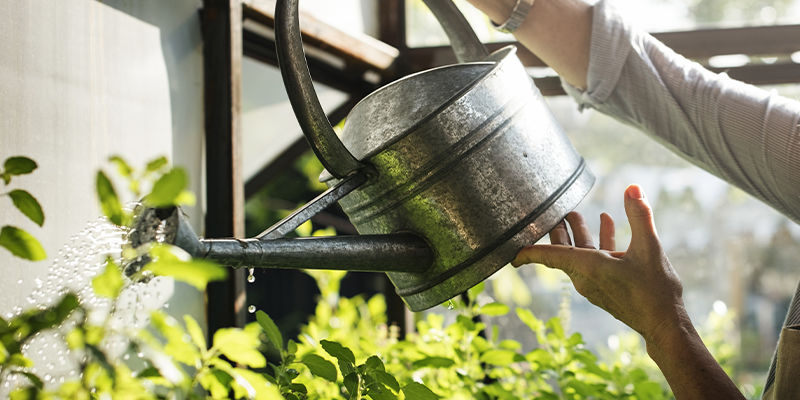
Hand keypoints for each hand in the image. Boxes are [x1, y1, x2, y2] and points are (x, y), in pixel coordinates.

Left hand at [512, 185, 687, 344]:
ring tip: (576, 214)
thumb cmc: (655, 291)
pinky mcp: (604, 286)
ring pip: (578, 253)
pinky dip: (597, 243)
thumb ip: (640, 216)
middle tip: (550, 210)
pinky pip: (593, 260)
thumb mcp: (650, 248)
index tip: (512, 252)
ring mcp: (594, 282)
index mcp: (588, 267)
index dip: (529, 251)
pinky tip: (606, 223)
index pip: (549, 255)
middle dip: (556, 229)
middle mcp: (585, 276)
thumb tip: (632, 188)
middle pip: (561, 249)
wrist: (664, 325)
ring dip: (579, 233)